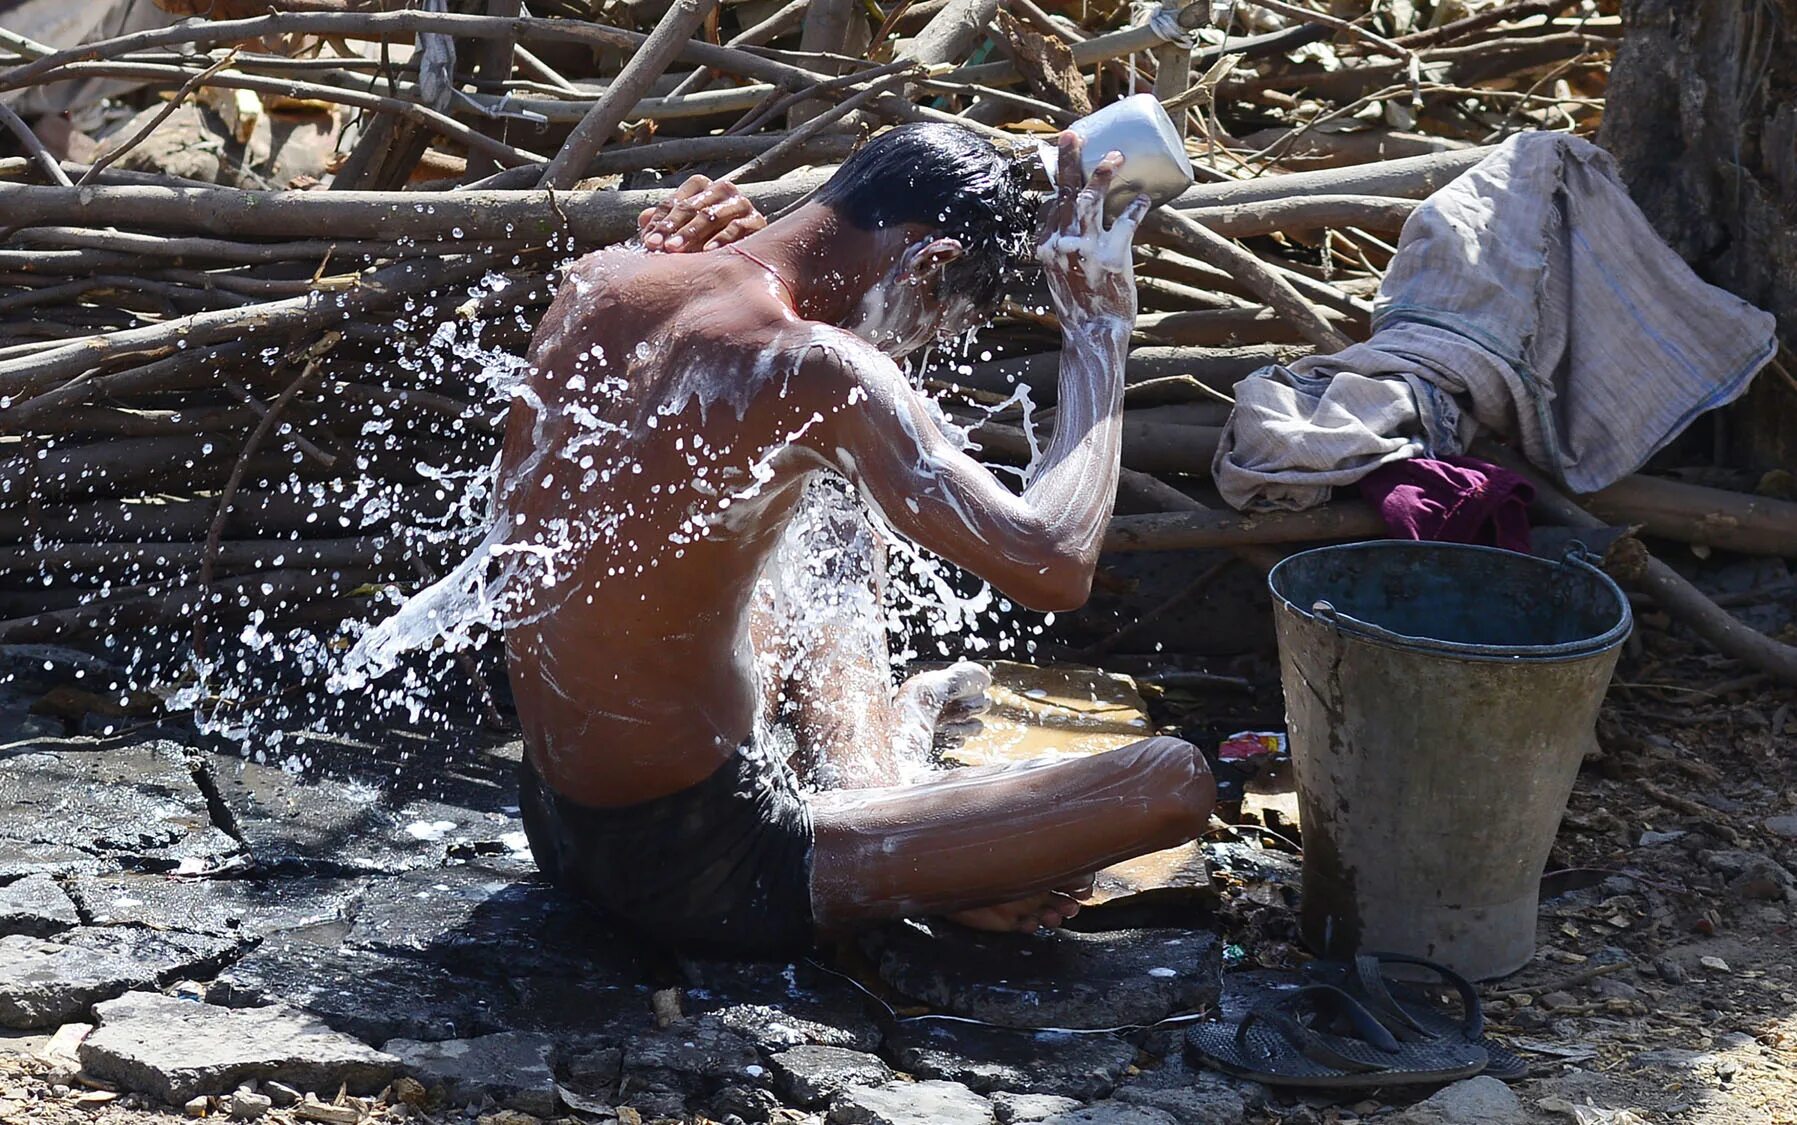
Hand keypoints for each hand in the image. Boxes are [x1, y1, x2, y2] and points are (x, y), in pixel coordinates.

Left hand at [637, 174, 766, 251]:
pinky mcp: (757, 221)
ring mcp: (741, 204)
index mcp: (702, 186)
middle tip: (658, 246)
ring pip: (712, 216)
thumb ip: (662, 221)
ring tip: (675, 250)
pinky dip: (721, 240)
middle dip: (672, 228)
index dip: (660, 221)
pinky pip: (737, 228)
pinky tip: (707, 252)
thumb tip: (642, 219)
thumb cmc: (707, 237)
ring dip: (691, 233)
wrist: (751, 250)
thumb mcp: (682, 227)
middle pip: (692, 207)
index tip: (648, 241)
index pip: (676, 201)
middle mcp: (723, 190)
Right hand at [1034, 131, 1149, 328]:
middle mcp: (1060, 244)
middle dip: (1068, 159)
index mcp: (1045, 247)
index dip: (1060, 181)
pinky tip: (1145, 198)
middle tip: (1072, 133)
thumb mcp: (1059, 274)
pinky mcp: (1110, 255)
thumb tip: (1075, 226)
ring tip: (1116, 156)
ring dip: (1102, 174)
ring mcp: (1084, 249)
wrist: (1092, 334)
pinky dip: (1136, 207)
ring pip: (1090, 200)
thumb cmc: (1079, 305)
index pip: (1051, 205)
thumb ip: (1063, 248)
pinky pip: (1125, 221)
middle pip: (1064, 192)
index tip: (1068, 159)